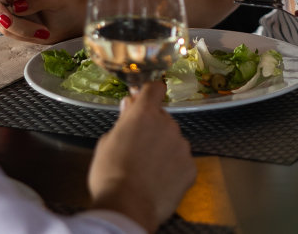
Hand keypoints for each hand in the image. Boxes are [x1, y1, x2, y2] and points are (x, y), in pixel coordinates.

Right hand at [87, 82, 195, 230]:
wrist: (127, 208)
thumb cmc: (110, 175)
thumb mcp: (106, 143)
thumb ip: (123, 121)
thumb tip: (129, 105)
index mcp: (144, 115)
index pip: (155, 89)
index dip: (151, 92)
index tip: (147, 98)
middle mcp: (168, 125)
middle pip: (163, 119)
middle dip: (154, 128)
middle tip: (139, 148)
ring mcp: (182, 146)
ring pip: (174, 141)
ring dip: (164, 149)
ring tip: (147, 170)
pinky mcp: (191, 167)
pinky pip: (182, 162)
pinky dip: (174, 169)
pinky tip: (159, 181)